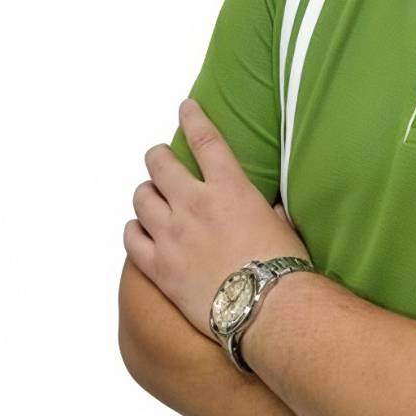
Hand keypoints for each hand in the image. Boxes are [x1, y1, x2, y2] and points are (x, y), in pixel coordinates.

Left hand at [124, 98, 311, 339]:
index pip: (204, 140)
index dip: (193, 118)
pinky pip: (130, 238)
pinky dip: (134, 230)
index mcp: (229, 188)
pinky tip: (141, 231)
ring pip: (141, 197)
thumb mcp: (283, 225)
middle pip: (160, 164)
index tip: (185, 107)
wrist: (267, 308)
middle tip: (161, 159)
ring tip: (152, 197)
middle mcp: (194, 203)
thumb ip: (269, 209)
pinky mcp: (158, 266)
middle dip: (158, 157)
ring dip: (146, 193)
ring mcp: (172, 234)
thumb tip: (272, 207)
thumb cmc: (284, 268)